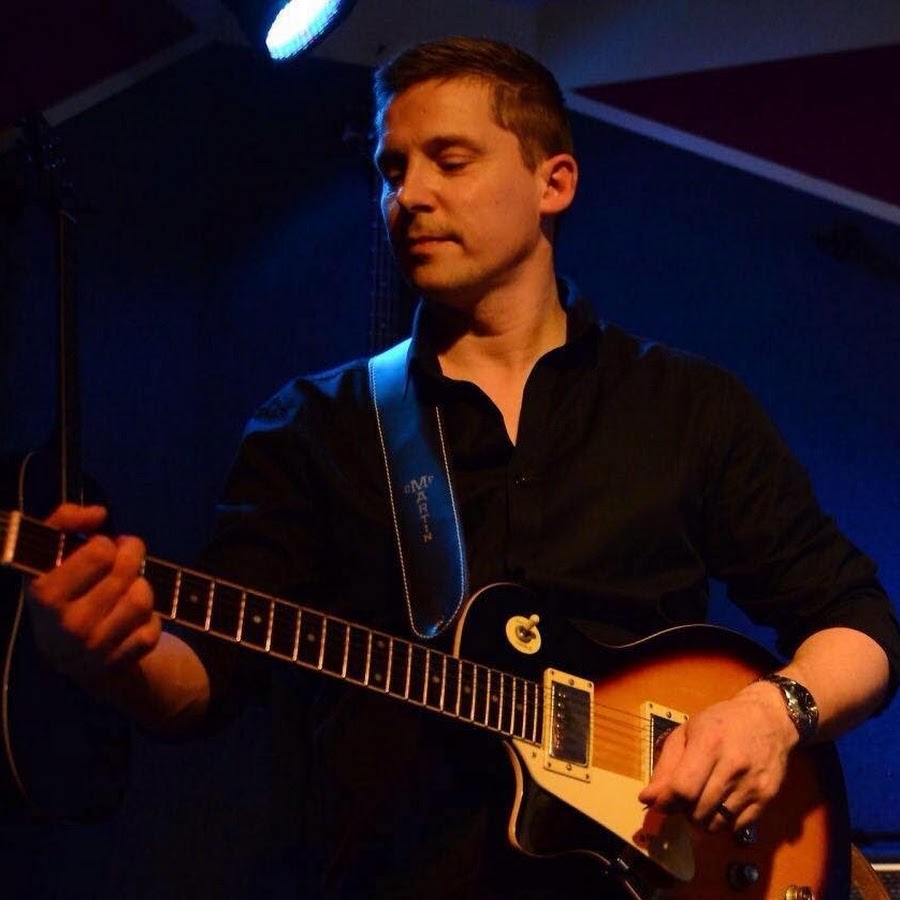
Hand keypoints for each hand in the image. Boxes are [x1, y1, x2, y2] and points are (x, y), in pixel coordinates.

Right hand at [26, 504, 160, 686]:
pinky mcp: (116, 666)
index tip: (101, 550)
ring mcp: (91, 649)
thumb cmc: (67, 594)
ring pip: (142, 598)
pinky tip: (133, 622)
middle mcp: (64, 624)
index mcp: (43, 594)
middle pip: (125, 570)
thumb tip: (98, 513)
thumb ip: (64, 521)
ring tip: (130, 590)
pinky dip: (150, 622)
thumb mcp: (53, 557)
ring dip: (143, 589)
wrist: (72, 661)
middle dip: (132, 556)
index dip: (106, 544)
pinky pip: (152, 630)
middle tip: (128, 557)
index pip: (99, 551)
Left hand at [637, 681, 797, 831]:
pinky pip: (736, 827)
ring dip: (702, 820)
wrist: (768, 719)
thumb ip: (666, 766)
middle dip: (683, 811)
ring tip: (701, 801)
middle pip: (698, 811)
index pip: (683, 788)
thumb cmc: (722, 722)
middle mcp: (732, 766)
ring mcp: (752, 784)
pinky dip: (722, 823)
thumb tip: (648, 799)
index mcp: (709, 743)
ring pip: (716, 824)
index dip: (667, 802)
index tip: (661, 803)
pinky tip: (720, 804)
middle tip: (684, 799)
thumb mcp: (687, 732)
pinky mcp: (767, 798)